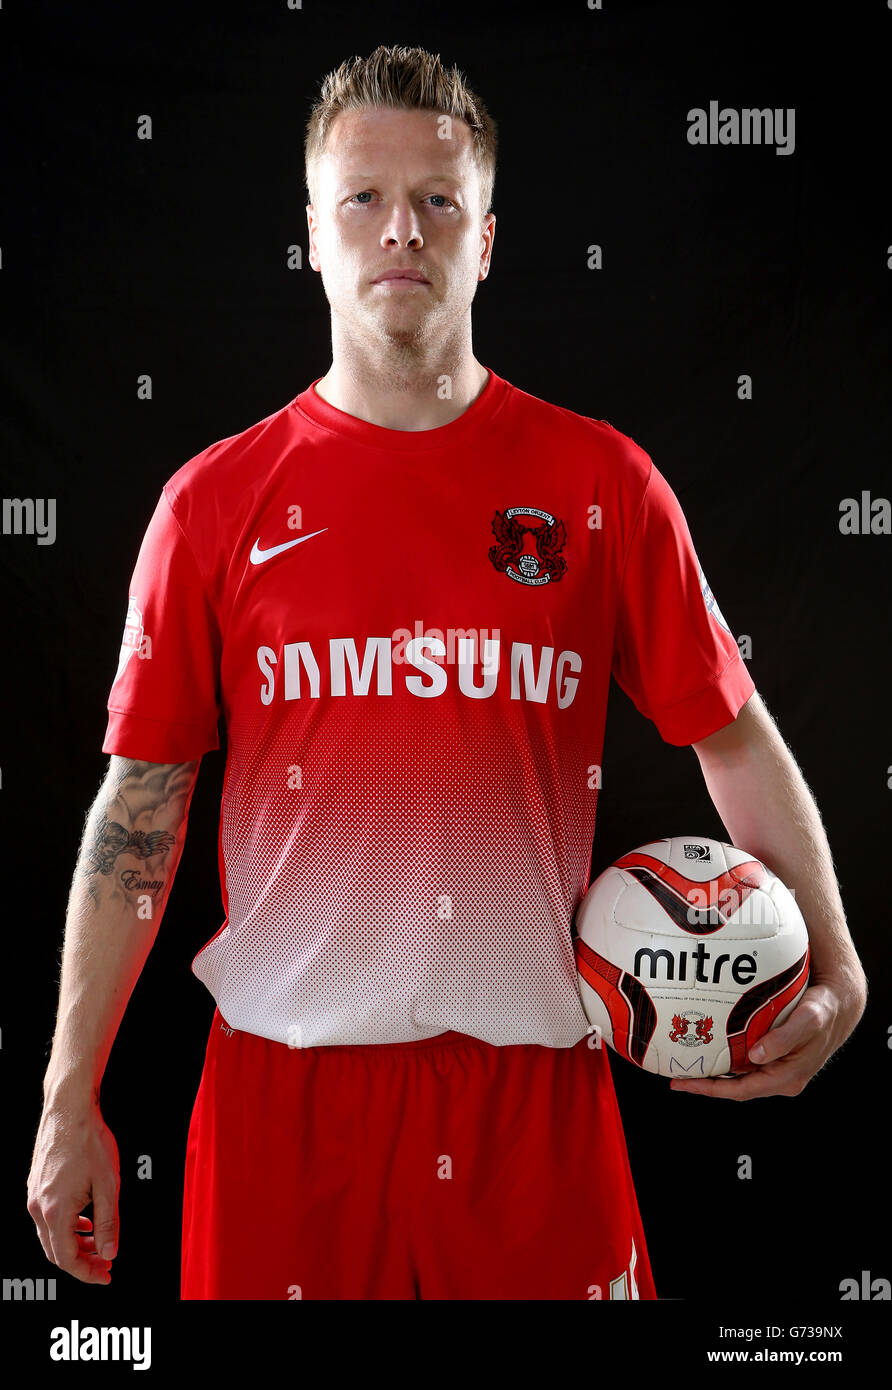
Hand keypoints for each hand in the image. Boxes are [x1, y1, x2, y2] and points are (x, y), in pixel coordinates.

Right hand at [27, 1089, 119, 1282]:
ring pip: (50, 1235)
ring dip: (74, 1244)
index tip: (106, 1275)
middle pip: (55, 1252)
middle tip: (104, 1264)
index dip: (87, 1273)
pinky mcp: (36, 1185)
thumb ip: (109, 1223)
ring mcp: (34, 1195)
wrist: (69, 1108)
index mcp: (55, 1211)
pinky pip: (48, 1217)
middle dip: (81, 1262)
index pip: (67, 1259)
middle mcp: (38, 1207)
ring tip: (97, 1244)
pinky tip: (85, 1220)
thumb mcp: (108, 1185)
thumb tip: (109, 1253)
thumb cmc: (90, 1141)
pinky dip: (66, 1226)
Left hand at [668, 969, 866, 1099]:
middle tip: (676, 1076)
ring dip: (713, 1073)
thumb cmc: (824, 1011)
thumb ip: (783, 1038)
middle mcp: (780, 1077)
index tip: (684, 1084)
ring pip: (738, 1076)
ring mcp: (776, 1068)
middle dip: (705, 1084)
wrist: (838, 1004)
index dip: (711, 1090)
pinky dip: (725, 1058)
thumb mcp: (808, 1020)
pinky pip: (743, 1061)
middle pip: (735, 1087)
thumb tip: (756, 1055)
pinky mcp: (773, 1056)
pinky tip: (708, 1047)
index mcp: (787, 1077)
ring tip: (684, 1064)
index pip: (741, 1090)